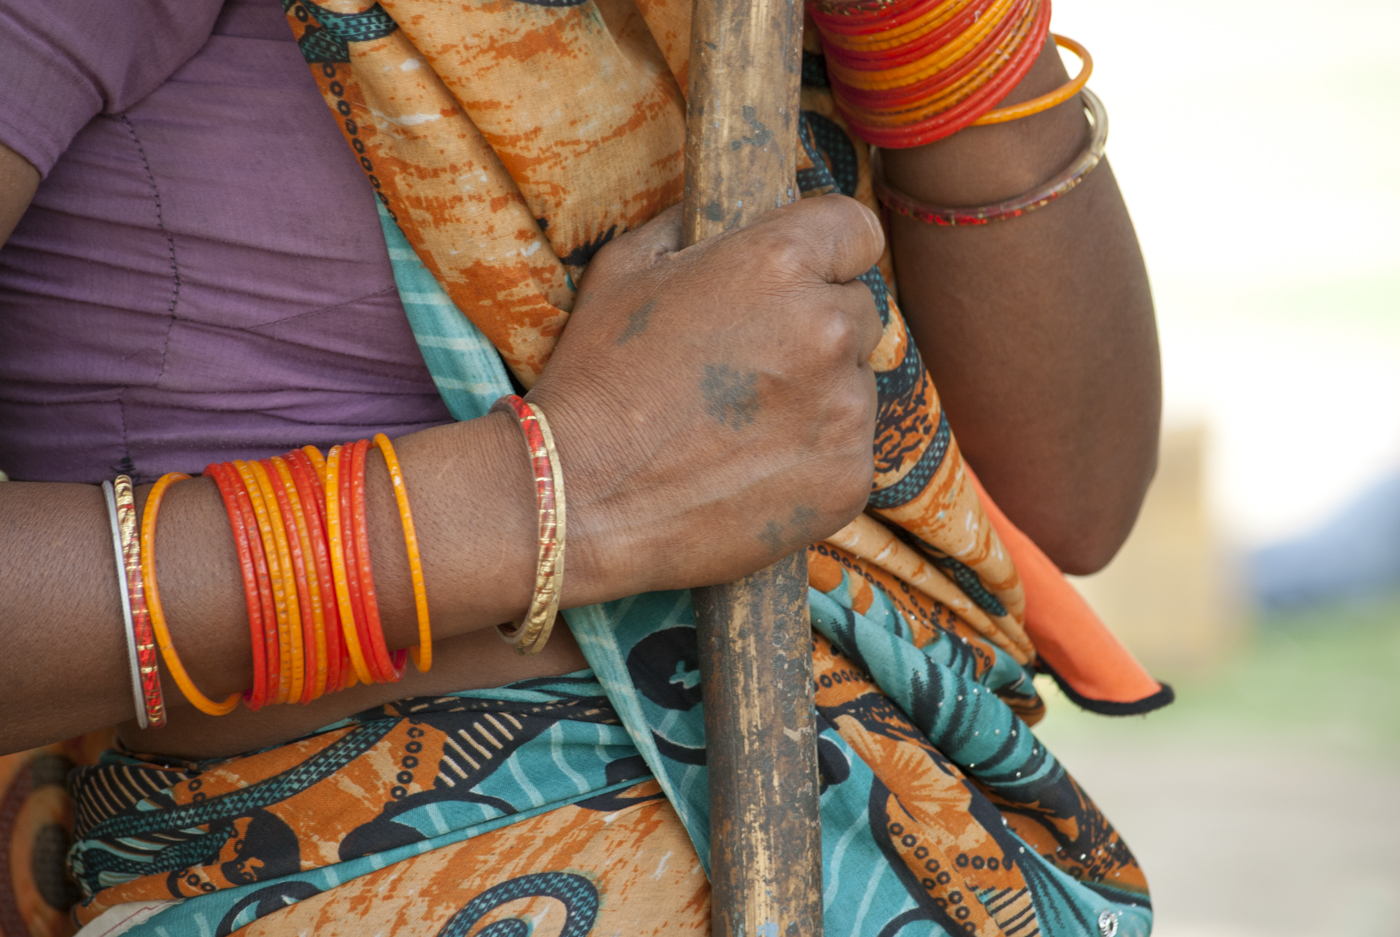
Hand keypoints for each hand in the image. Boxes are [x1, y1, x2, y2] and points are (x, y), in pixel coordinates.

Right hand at [531, 194, 885, 600]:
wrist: (580, 500)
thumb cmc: (595, 382)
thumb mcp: (623, 270)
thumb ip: (687, 226)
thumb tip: (715, 208)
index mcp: (778, 262)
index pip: (856, 229)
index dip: (829, 252)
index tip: (807, 276)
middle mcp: (827, 327)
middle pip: (859, 310)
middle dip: (817, 329)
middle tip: (752, 365)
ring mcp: (845, 408)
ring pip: (856, 384)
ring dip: (818, 396)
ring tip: (742, 426)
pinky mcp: (850, 476)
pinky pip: (851, 450)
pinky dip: (815, 459)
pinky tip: (753, 468)